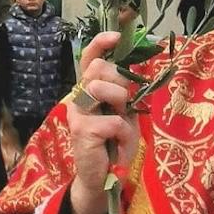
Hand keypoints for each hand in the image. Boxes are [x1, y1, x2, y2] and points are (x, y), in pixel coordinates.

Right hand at [67, 32, 139, 213]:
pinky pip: (113, 120)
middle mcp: (79, 96)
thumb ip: (124, 88)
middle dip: (120, 81)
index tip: (116, 36)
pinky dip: (123, 132)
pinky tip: (117, 142)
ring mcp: (77, 112)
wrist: (103, 177)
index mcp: (90, 88)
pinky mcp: (81, 129)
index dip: (101, 43)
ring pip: (103, 88)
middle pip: (100, 68)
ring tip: (120, 124)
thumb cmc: (115, 141)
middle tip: (123, 104)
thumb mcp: (124, 110)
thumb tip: (135, 62)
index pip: (90, 58)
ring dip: (121, 105)